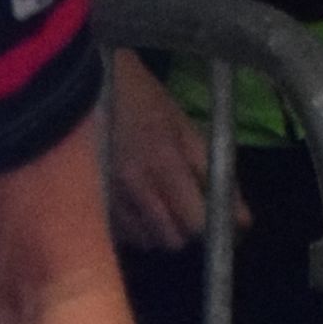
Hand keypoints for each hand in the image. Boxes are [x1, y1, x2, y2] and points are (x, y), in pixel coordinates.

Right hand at [102, 43, 240, 259]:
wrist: (79, 81)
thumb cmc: (139, 97)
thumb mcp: (182, 124)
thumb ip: (214, 172)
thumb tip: (243, 220)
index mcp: (164, 161)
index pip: (197, 222)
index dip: (212, 226)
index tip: (217, 219)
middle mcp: (134, 186)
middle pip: (172, 239)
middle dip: (185, 229)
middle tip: (185, 207)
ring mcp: (108, 198)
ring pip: (146, 242)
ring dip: (158, 230)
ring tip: (156, 203)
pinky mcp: (89, 203)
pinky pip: (122, 236)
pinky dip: (134, 228)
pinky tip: (133, 205)